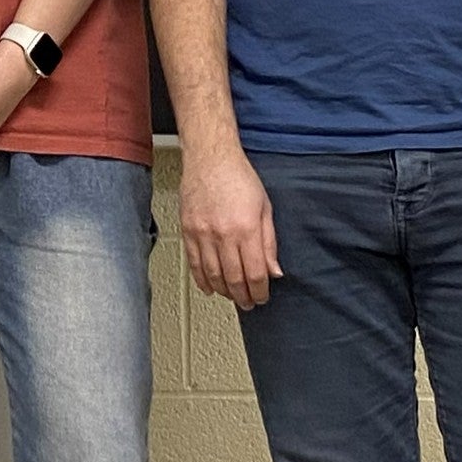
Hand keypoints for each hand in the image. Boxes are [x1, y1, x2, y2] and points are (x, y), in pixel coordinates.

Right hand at [181, 143, 280, 307]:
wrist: (210, 158)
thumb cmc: (238, 177)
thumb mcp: (265, 208)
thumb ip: (269, 242)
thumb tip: (274, 271)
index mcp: (246, 229)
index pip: (255, 273)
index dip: (260, 291)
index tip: (262, 297)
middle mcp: (223, 235)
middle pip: (234, 279)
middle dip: (243, 297)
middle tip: (249, 303)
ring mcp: (203, 234)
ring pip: (213, 275)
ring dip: (224, 291)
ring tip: (232, 296)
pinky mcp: (188, 231)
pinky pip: (194, 264)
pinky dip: (202, 280)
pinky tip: (210, 287)